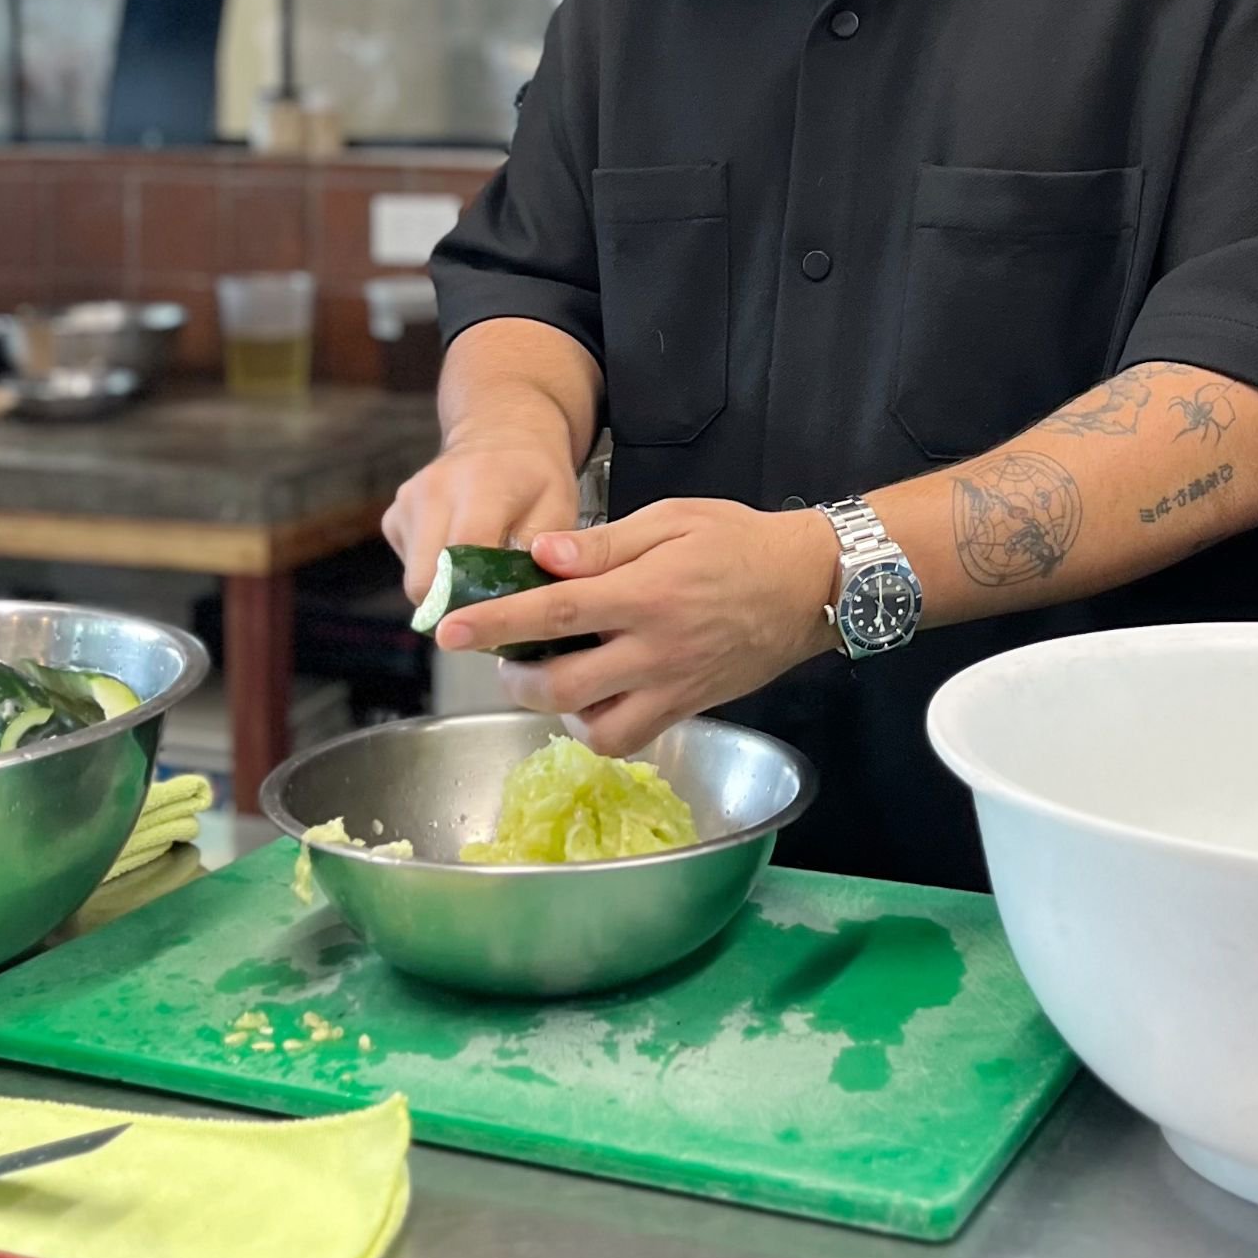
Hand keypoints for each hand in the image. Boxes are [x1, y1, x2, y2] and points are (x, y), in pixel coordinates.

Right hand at [382, 435, 580, 608]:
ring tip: (480, 577)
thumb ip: (542, 554)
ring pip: (415, 579)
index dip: (475, 601)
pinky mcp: (394, 516)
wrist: (500, 431)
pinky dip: (435, 573)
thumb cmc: (536, 475)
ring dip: (446, 590)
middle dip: (456, 606)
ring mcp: (406, 503)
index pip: (461, 558)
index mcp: (479, 486)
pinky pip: (410, 565)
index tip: (498, 622)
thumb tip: (519, 602)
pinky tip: (461, 556)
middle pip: (426, 580)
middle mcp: (432, 492)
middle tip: (490, 611)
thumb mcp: (559, 507)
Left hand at [431, 499, 839, 755]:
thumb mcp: (671, 520)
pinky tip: (591, 693)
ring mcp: (673, 687)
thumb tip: (543, 556)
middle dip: (513, 676)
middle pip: (561, 685)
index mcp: (647, 594)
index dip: (496, 624)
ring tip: (549, 674)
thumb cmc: (737, 540)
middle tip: (505, 655)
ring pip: (593, 727)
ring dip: (555, 707)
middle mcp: (656, 650)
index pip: (555, 614)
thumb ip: (604, 544)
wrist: (808, 585)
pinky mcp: (688, 708)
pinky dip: (596, 725)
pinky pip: (628, 737)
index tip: (448, 630)